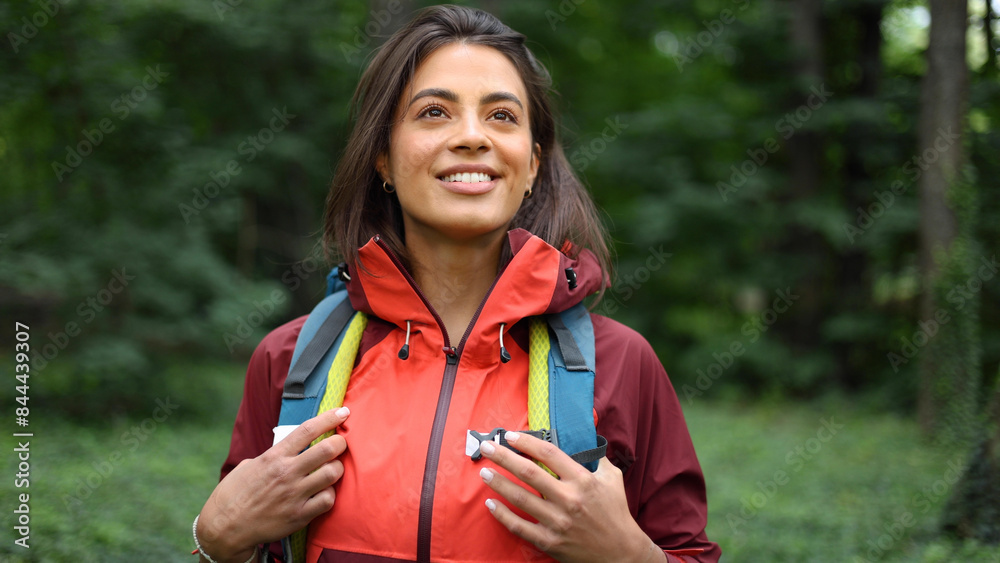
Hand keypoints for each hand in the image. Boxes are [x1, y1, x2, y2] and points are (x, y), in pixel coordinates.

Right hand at [196, 407, 350, 562]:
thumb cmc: (234, 493)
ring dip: (337, 468)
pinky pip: (328, 500)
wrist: (224, 527)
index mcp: (274, 456)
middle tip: (340, 443)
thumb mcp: (250, 465)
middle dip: (340, 442)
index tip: (343, 412)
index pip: (308, 430)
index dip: (329, 418)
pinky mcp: (299, 516)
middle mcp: (287, 473)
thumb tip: (290, 447)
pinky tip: (324, 492)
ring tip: (332, 469)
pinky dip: (330, 494)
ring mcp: (294, 495)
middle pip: (327, 449)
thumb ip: (274, 455)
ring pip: (332, 473)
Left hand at [478, 432, 664, 562]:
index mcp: (583, 480)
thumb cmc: (616, 513)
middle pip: (529, 473)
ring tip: (484, 471)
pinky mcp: (550, 541)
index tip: (511, 435)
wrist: (621, 553)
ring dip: (498, 483)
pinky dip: (502, 515)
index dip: (527, 442)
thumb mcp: (613, 478)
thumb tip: (585, 438)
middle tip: (486, 447)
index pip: (549, 453)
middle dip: (503, 457)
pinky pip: (520, 526)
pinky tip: (490, 504)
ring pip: (520, 498)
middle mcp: (569, 499)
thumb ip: (597, 458)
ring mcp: (557, 522)